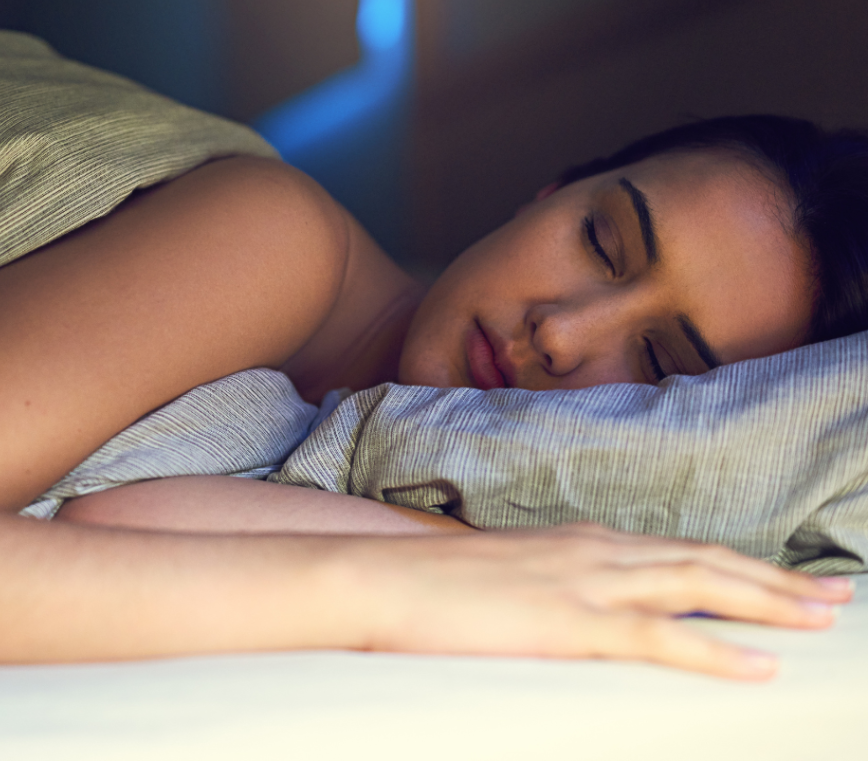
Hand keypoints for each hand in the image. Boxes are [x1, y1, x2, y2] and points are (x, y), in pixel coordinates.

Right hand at [343, 523, 852, 678]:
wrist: (385, 578)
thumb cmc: (439, 584)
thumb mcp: (512, 578)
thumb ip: (556, 586)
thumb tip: (581, 608)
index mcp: (583, 543)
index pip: (678, 550)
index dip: (739, 565)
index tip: (786, 579)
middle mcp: (596, 553)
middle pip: (705, 563)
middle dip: (775, 581)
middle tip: (835, 597)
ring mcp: (585, 585)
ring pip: (697, 588)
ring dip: (767, 604)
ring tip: (822, 619)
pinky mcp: (569, 623)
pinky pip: (659, 638)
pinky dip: (716, 652)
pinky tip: (760, 664)